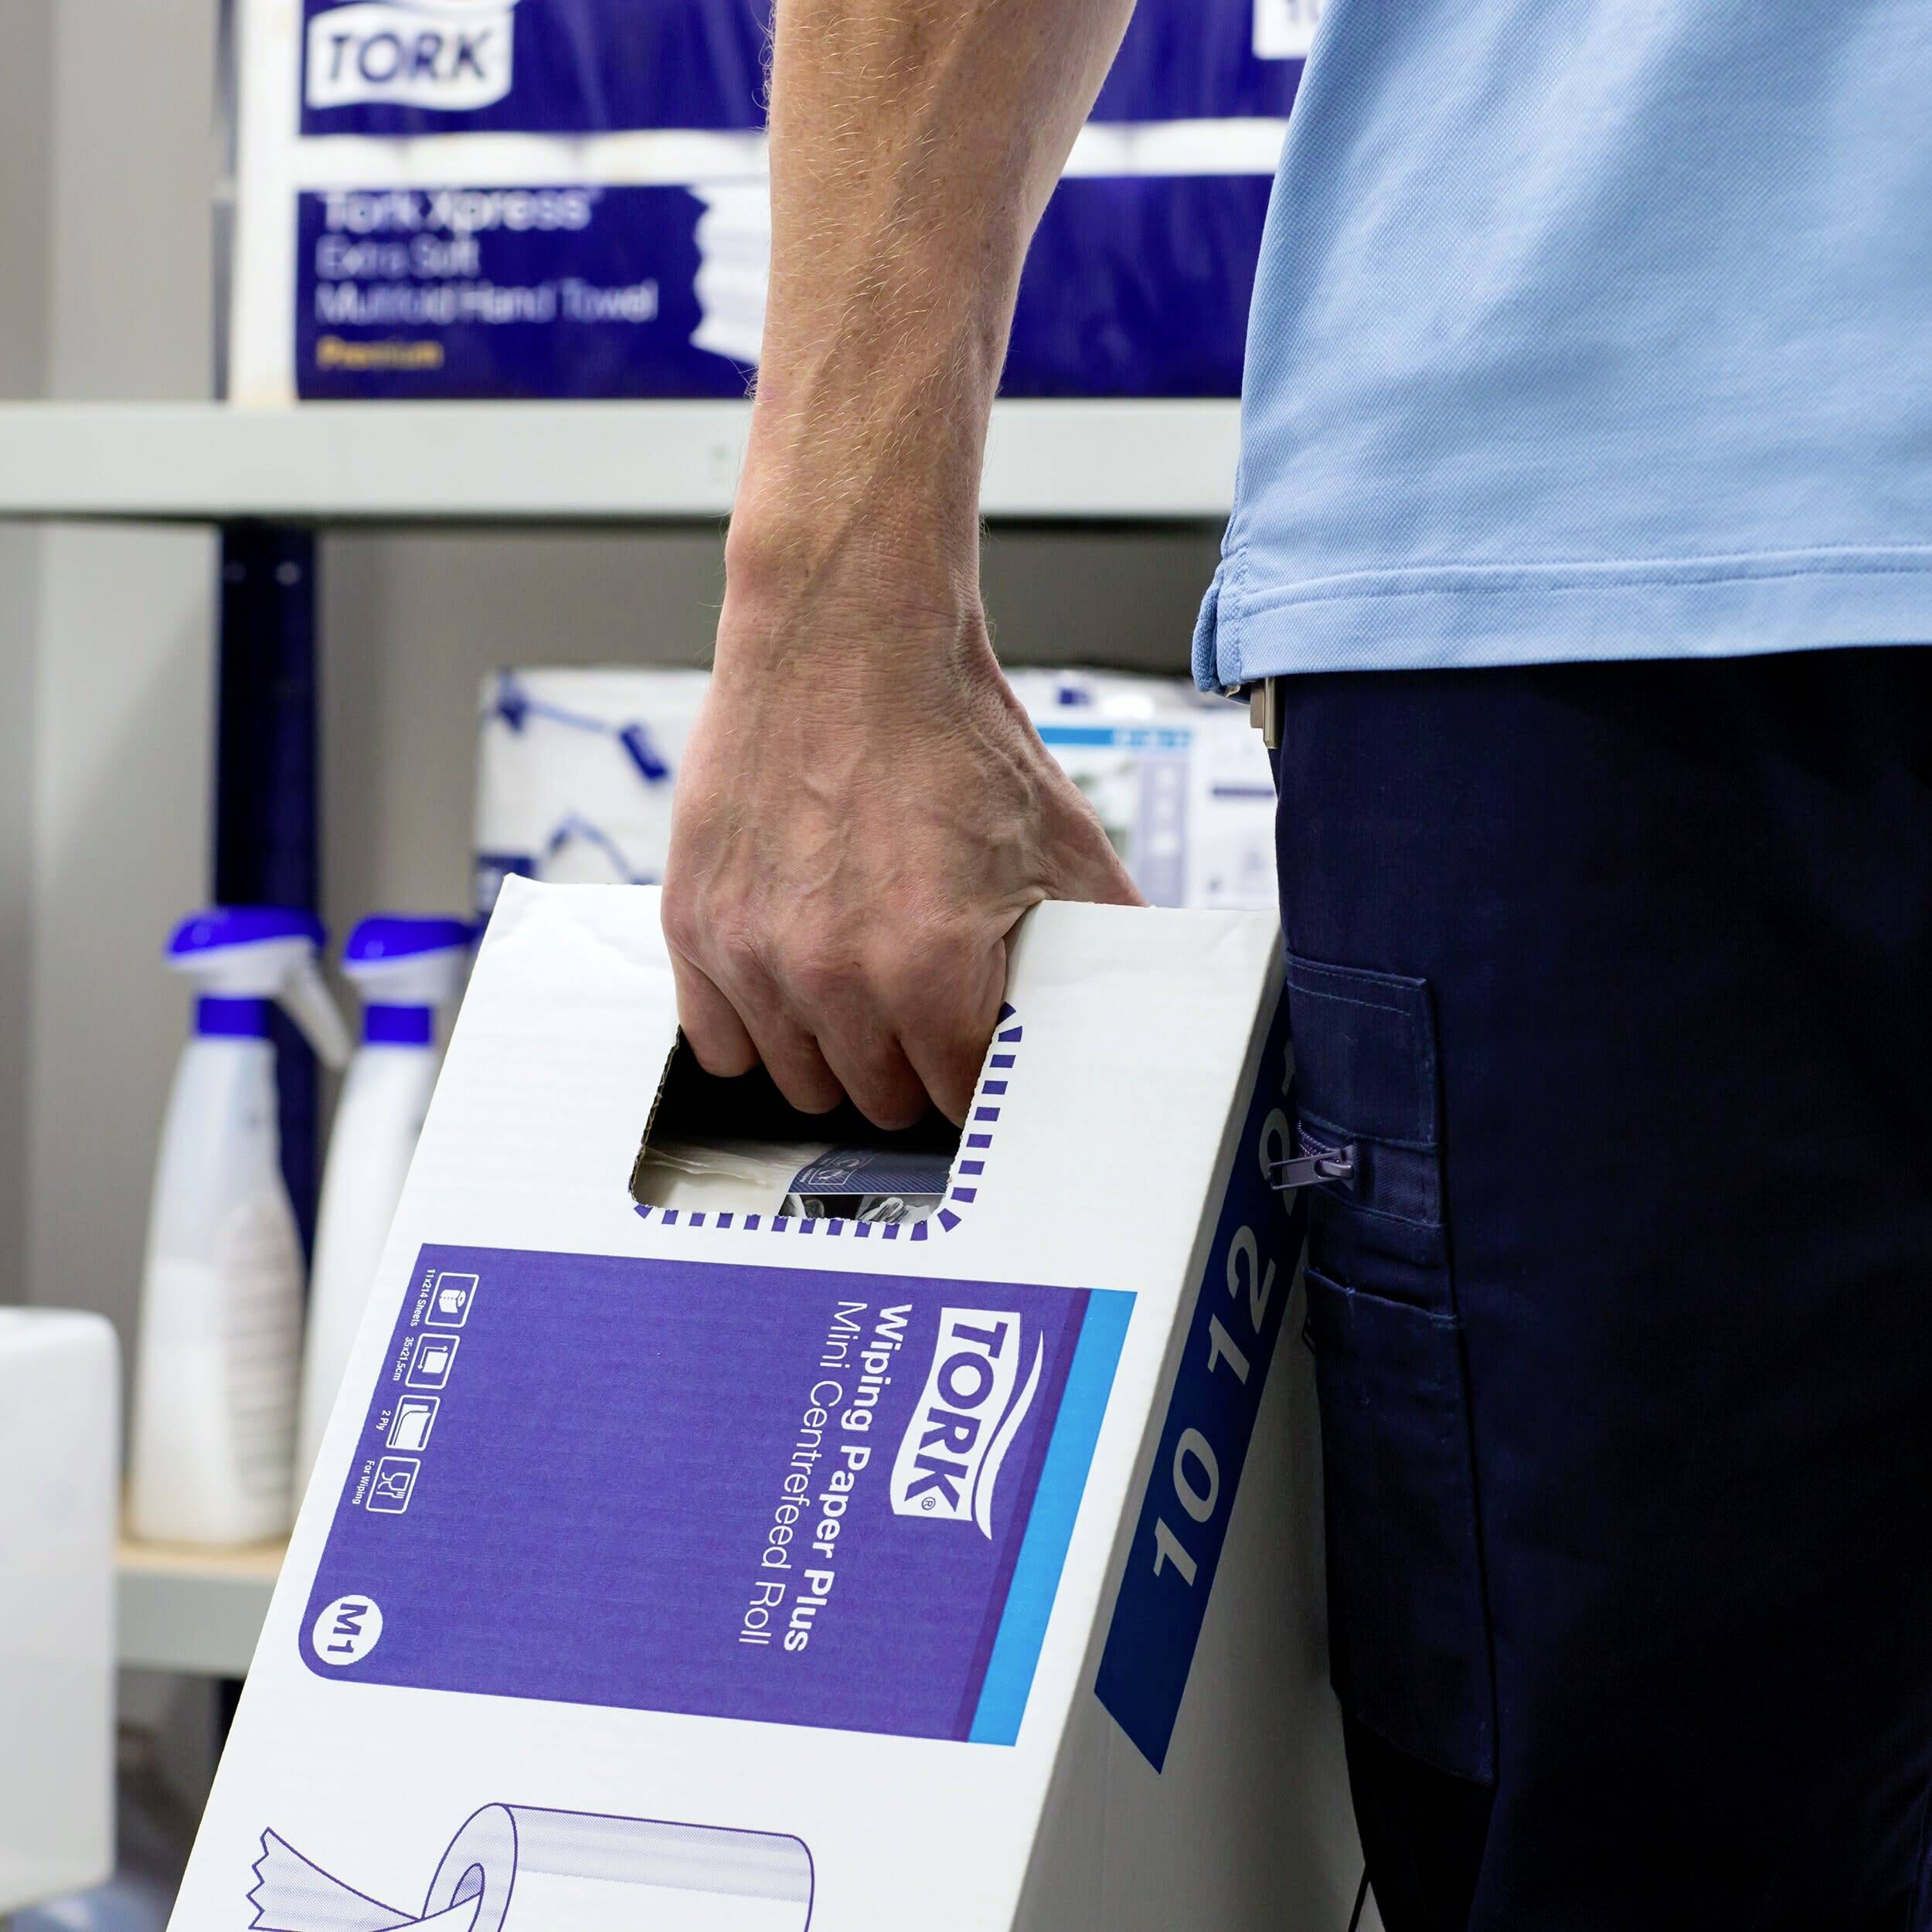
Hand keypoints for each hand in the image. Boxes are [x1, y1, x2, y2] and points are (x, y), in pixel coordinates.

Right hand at [662, 571, 1142, 1128]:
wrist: (850, 637)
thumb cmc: (949, 732)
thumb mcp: (1062, 840)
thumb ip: (1102, 936)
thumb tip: (1136, 1003)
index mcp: (930, 967)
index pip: (957, 1095)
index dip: (977, 1074)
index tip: (976, 1050)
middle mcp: (833, 973)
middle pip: (879, 1099)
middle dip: (911, 1068)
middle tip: (923, 1015)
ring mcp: (754, 954)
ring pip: (799, 1083)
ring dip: (835, 1054)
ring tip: (861, 995)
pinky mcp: (695, 924)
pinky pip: (717, 1043)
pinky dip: (754, 1031)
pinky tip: (789, 990)